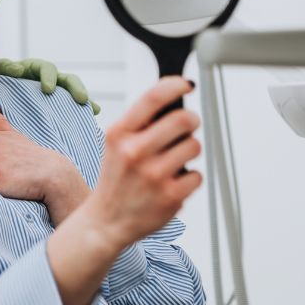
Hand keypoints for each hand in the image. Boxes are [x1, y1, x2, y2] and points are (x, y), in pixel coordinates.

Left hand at [0, 58, 99, 113]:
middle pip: (65, 79)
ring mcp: (49, 94)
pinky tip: (90, 119)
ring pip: (70, 93)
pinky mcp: (50, 107)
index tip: (47, 89)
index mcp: (31, 69)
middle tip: (81, 99)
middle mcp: (44, 80)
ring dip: (82, 99)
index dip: (49, 77)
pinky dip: (80, 112)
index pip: (46, 68)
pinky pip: (68, 108)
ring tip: (92, 108)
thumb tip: (19, 70)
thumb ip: (4, 67)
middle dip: (75, 88)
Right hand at [65, 77, 202, 250]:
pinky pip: (197, 175)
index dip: (175, 84)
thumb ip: (140, 123)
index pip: (152, 97)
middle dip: (191, 120)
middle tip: (188, 126)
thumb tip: (175, 100)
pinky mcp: (171, 196)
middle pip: (183, 120)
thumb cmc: (116, 179)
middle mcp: (135, 152)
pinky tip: (173, 182)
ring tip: (174, 160)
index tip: (187, 84)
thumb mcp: (116, 144)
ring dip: (189, 151)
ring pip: (194, 146)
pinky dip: (190, 178)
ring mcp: (154, 175)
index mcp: (119, 134)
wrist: (108, 220)